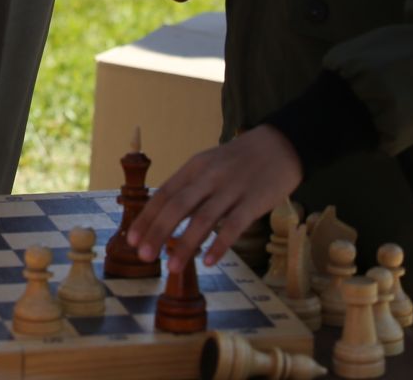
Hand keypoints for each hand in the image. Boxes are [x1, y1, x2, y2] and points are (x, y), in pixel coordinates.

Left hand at [126, 126, 301, 265]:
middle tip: (143, 256)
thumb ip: (190, 188)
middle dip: (157, 232)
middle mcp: (209, 176)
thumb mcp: (209, 165)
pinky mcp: (254, 201)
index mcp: (194, 167)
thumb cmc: (239, 161)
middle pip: (177, 206)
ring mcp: (232, 189)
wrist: (280, 145)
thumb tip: (164, 218)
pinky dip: (219, 244)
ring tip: (172, 268)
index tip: (132, 239)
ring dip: (185, 245)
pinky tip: (208, 262)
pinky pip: (234, 226)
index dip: (147, 217)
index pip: (164, 194)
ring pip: (203, 219)